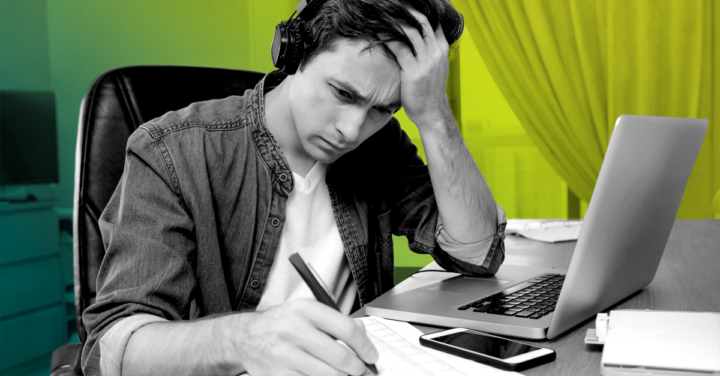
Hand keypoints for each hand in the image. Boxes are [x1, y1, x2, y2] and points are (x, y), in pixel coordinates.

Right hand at [230, 299, 377, 375]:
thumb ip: (335, 322)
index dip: (364, 346)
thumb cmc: (282, 325)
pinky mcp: (278, 375)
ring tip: (347, 375)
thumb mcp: (306, 313)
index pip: (346, 328)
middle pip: (339, 356)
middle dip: (357, 368)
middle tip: (363, 371)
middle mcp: (294, 330)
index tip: (372, 355)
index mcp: (305, 310)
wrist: (245, 338)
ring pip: (328, 374)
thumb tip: (363, 338)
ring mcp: (284, 354)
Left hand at [383, 7, 452, 130]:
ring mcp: (426, 61)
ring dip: (395, 21)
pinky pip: (399, 48)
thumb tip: (419, 40)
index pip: (433, 22)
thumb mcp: (435, 67)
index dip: (420, 12)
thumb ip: (429, 52)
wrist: (432, 113)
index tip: (406, 7)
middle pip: (422, 22)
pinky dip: (387, 38)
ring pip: (411, 31)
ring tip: (382, 15)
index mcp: (442, 49)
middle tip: (391, 6)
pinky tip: (377, 33)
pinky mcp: (413, 71)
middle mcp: (436, 52)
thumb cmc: (429, 91)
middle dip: (406, 11)